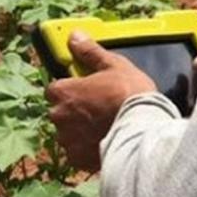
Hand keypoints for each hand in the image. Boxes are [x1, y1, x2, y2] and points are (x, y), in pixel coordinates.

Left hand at [45, 30, 155, 170]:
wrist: (142, 132)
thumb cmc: (128, 95)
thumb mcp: (113, 65)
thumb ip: (90, 52)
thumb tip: (75, 36)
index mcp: (63, 92)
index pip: (54, 88)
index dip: (70, 88)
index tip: (84, 88)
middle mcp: (59, 116)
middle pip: (60, 111)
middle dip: (74, 110)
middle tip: (98, 108)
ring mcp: (67, 140)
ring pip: (68, 133)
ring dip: (79, 130)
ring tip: (104, 126)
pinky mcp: (77, 160)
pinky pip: (77, 152)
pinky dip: (87, 148)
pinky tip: (105, 140)